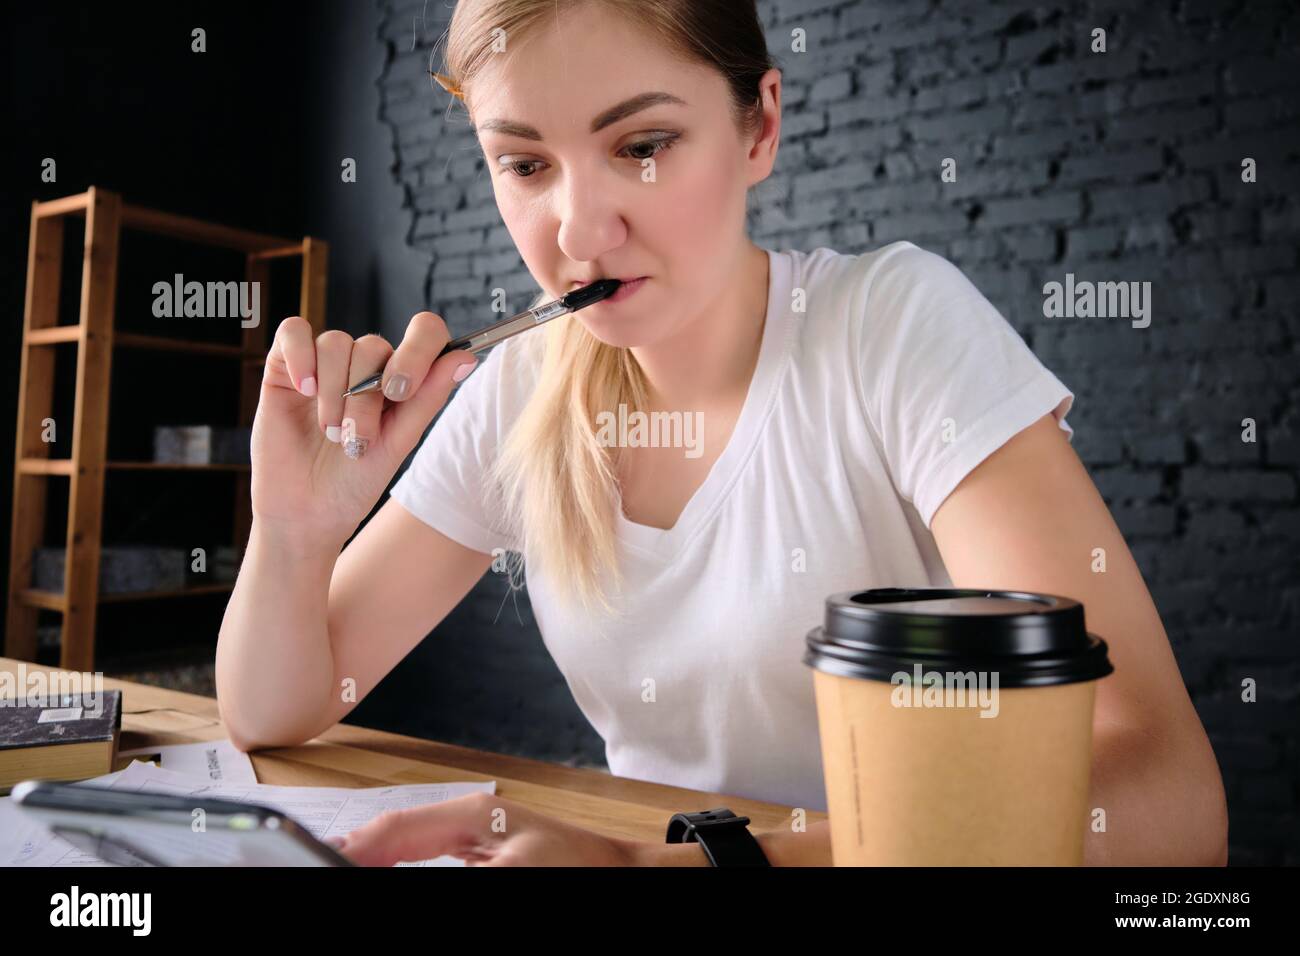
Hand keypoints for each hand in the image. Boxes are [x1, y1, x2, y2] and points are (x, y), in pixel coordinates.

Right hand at [249, 312, 477, 546]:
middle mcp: (364, 365)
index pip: (423, 333)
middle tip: (354, 439)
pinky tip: (303, 389)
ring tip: (329, 431)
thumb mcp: (398, 442)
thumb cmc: (355, 480)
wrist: (306, 511)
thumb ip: (428, 397)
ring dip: (333, 392)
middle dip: (364, 398)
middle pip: (372, 346)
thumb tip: (466, 357)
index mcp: (400, 378)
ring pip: (335, 342)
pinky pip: (293, 332)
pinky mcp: (284, 367)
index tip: (398, 392)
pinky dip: (301, 356)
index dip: (416, 351)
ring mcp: (324, 364)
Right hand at [326, 792, 645, 866]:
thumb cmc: (579, 869)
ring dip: (375, 856)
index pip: (392, 830)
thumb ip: (445, 875)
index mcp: (469, 811)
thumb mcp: (507, 877)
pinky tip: (382, 867)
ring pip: (404, 845)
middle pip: (391, 835)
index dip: (353, 850)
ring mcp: (473, 834)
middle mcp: (467, 816)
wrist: (624, 877)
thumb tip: (387, 856)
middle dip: (357, 852)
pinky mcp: (481, 853)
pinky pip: (424, 854)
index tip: (322, 860)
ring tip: (342, 865)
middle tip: (319, 865)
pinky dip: (399, 861)